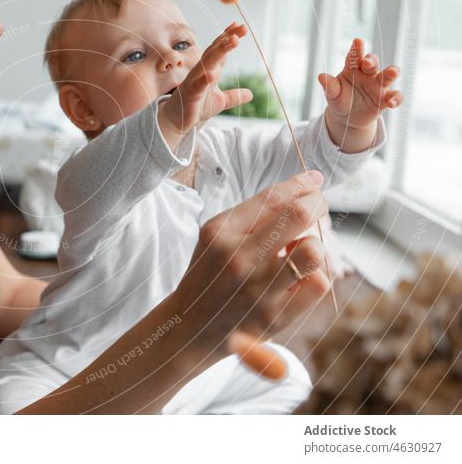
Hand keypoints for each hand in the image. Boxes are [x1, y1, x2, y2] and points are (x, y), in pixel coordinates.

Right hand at [159, 22, 250, 135]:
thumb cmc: (196, 107)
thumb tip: (250, 94)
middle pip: (215, 51)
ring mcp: (195, 81)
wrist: (177, 120)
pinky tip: (213, 74)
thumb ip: (234, 97)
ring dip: (220, 51)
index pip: (219, 50)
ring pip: (208, 63)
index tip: (240, 26)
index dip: (229, 37)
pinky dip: (205, 79)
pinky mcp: (190, 94)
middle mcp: (202, 71)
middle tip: (241, 28)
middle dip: (228, 38)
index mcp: (210, 70)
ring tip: (233, 41)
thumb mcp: (220, 102)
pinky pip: (197, 85)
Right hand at [175, 170, 329, 357]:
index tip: (314, 180)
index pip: (273, 198)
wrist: (190, 327)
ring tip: (305, 247)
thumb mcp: (216, 237)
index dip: (302, 184)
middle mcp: (238, 258)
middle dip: (317, 204)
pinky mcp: (275, 317)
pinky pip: (317, 285)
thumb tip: (304, 190)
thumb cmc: (210, 275)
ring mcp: (258, 289)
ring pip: (313, 251)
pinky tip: (302, 275)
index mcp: (220, 232)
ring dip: (318, 244)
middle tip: (318, 205)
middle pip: (298, 216)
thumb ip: (253, 216)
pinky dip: (316, 275)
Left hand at [319, 38, 402, 130]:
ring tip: (392, 72)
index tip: (357, 41)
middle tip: (367, 62)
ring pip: (388, 76)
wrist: (347, 117)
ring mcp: (378, 86)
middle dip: (371, 61)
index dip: (357, 49)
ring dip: (391, 72)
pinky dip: (396, 98)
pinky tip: (391, 103)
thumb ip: (330, 86)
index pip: (354, 57)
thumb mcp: (333, 95)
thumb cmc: (340, 100)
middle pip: (373, 63)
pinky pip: (395, 96)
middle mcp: (368, 75)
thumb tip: (321, 76)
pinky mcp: (385, 99)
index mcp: (353, 70)